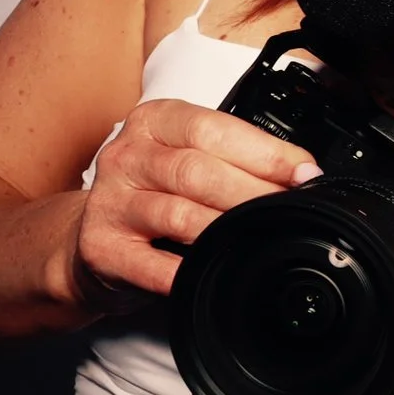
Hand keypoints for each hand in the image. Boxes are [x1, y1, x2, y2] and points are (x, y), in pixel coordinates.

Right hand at [71, 96, 318, 300]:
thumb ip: (233, 158)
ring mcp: (110, 202)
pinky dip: (185, 271)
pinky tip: (210, 272)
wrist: (90, 235)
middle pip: (196, 171)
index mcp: (154, 122)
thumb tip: (300, 173)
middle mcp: (127, 156)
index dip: (264, 152)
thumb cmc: (152, 193)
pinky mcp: (102, 248)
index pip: (212, 129)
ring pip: (178, 214)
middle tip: (288, 209)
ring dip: (226, 228)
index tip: (302, 173)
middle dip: (253, 193)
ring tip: (259, 236)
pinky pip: (151, 265)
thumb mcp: (186, 158)